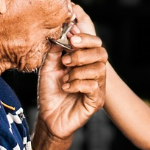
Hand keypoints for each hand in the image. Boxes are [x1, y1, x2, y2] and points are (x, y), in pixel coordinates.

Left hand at [35, 4, 106, 139]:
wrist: (48, 117)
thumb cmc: (50, 92)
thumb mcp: (49, 67)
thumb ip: (56, 50)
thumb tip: (62, 32)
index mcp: (86, 61)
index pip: (95, 43)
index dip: (86, 38)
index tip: (71, 39)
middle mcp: (95, 72)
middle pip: (102, 53)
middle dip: (82, 54)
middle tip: (65, 61)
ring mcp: (98, 86)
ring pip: (99, 69)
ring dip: (78, 71)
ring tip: (65, 78)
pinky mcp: (97, 101)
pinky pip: (94, 86)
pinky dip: (77, 84)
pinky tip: (66, 88)